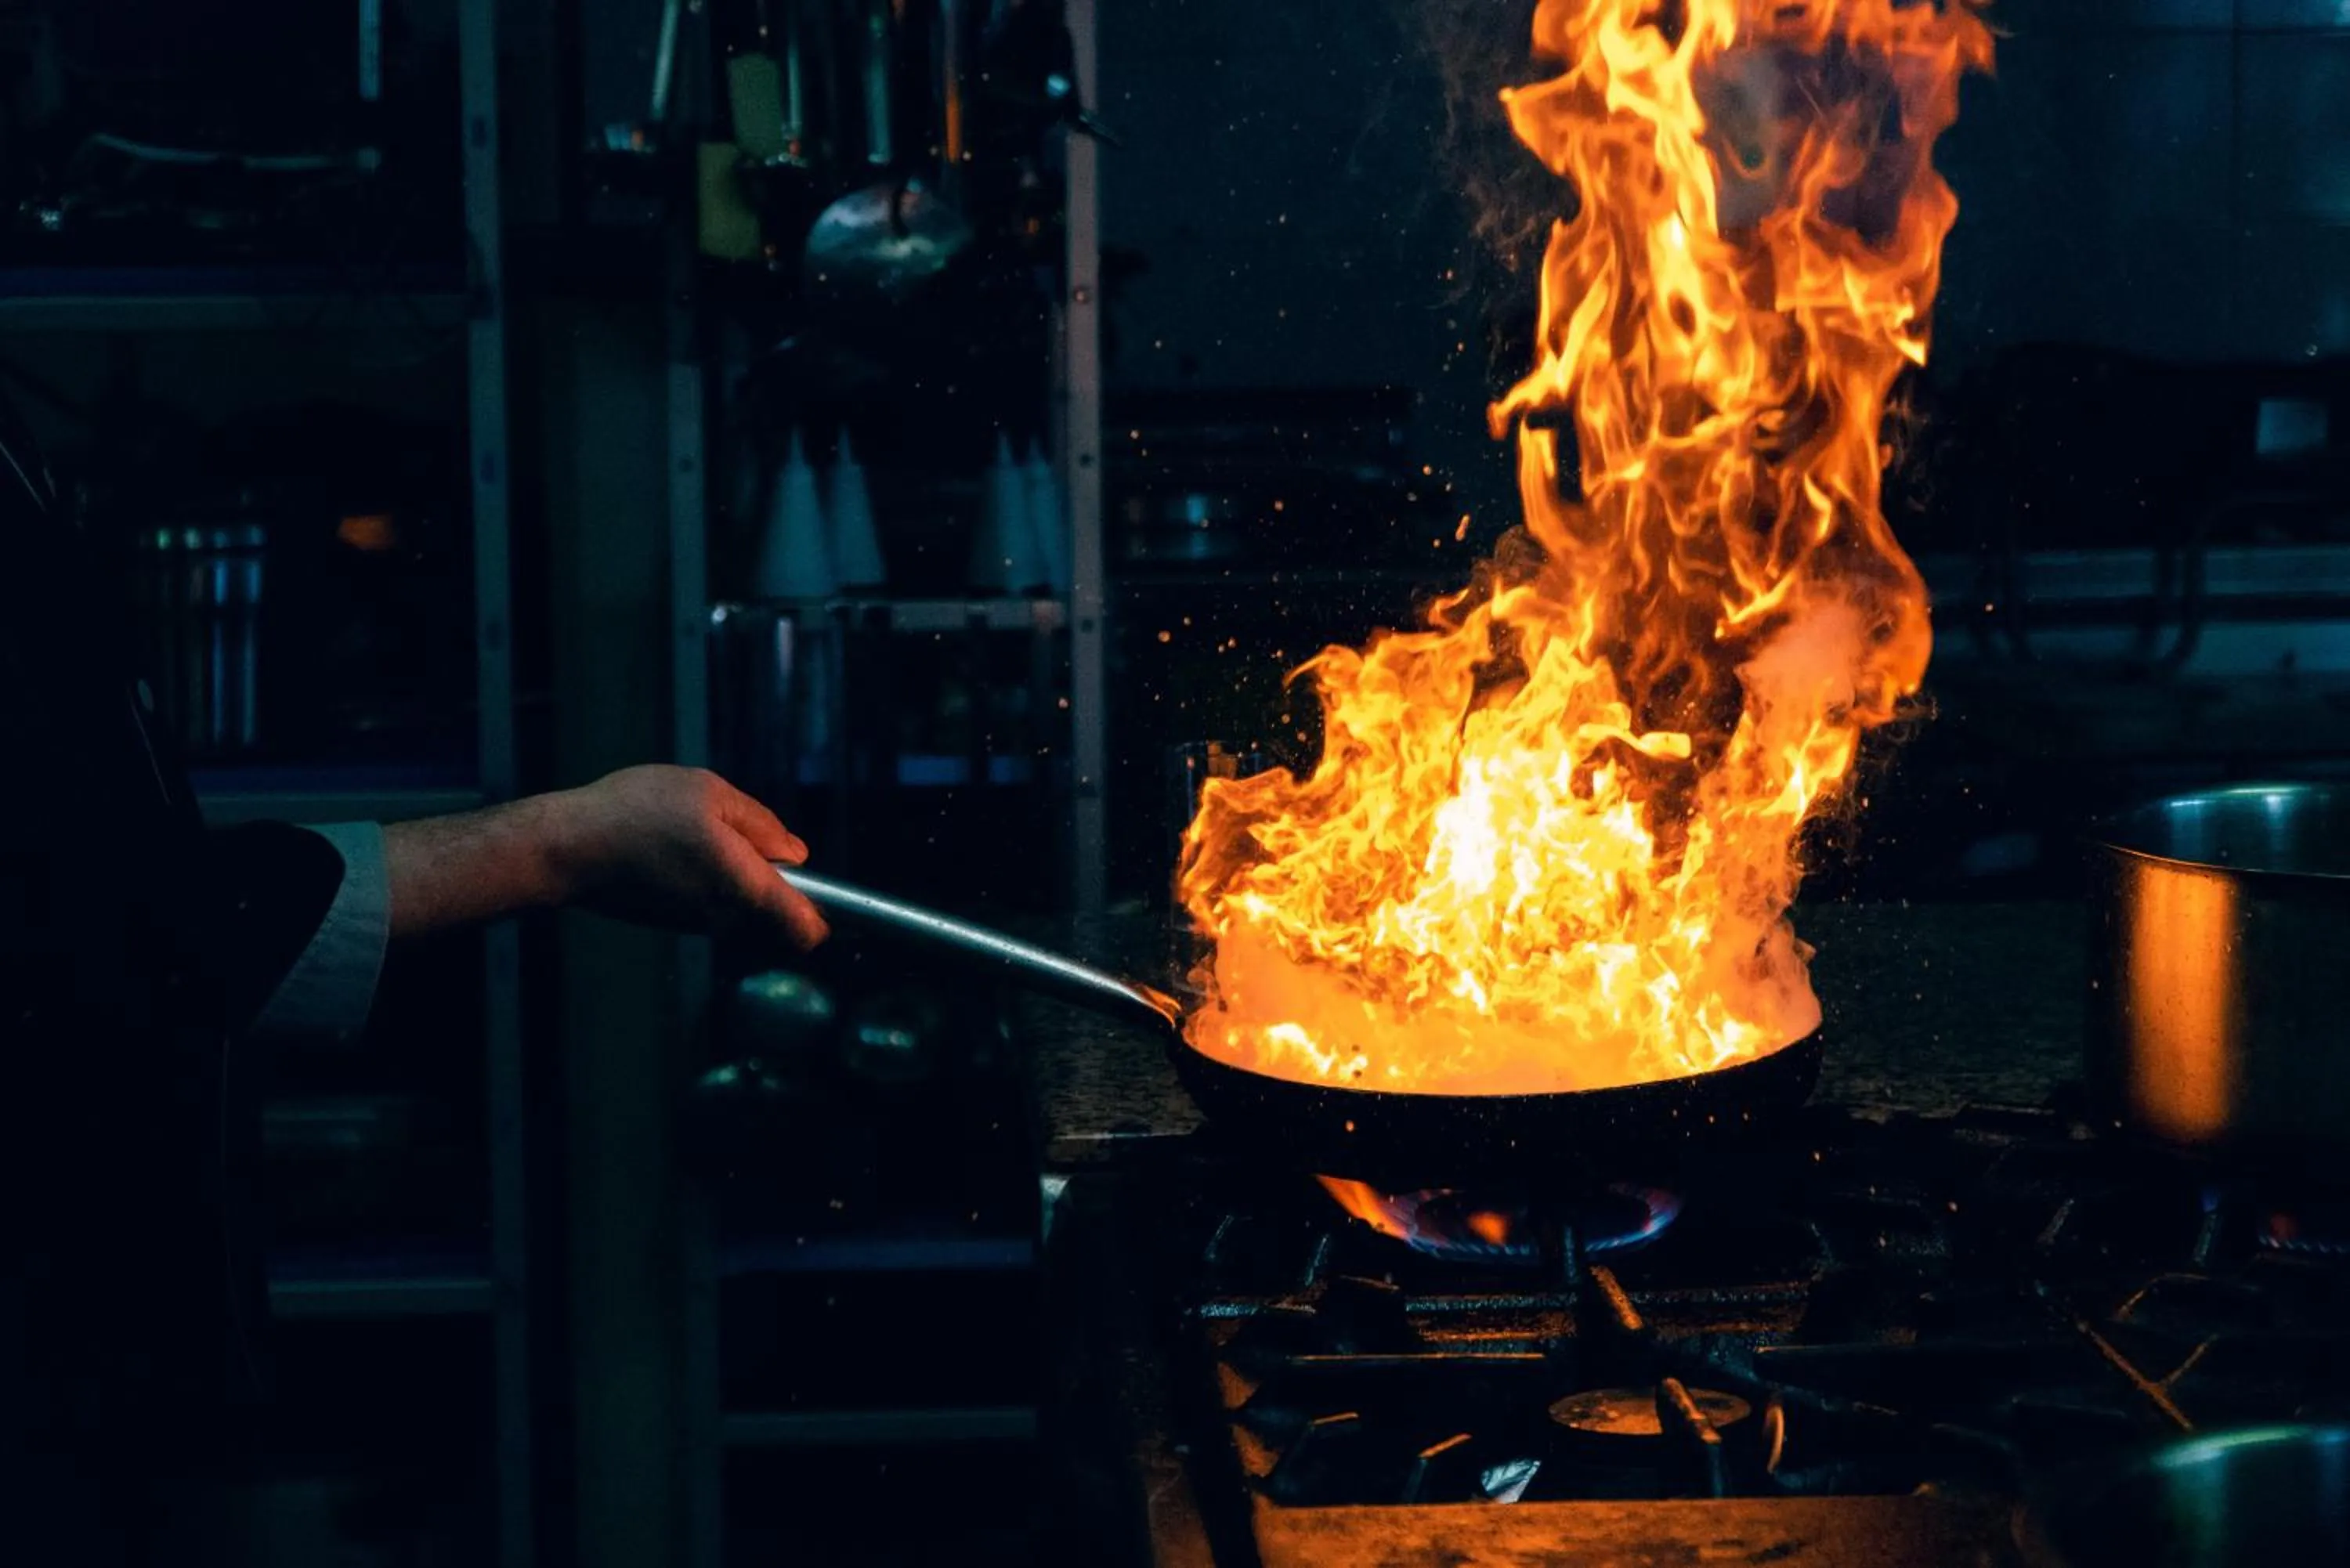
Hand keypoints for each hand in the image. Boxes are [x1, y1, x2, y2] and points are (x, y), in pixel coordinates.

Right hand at [546, 766, 828, 952]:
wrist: (565, 848)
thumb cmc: (635, 813)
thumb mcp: (711, 794)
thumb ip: (762, 825)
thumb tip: (795, 856)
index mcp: (746, 889)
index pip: (807, 930)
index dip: (831, 917)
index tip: (833, 893)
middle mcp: (726, 919)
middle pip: (779, 921)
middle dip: (783, 887)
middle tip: (756, 840)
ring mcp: (697, 925)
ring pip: (745, 912)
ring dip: (744, 882)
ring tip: (708, 835)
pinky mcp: (672, 922)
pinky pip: (714, 907)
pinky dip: (713, 884)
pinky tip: (683, 849)